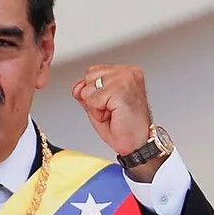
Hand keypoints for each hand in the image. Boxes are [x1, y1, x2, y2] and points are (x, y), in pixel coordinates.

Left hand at [71, 64, 161, 180]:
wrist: (136, 142)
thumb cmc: (122, 125)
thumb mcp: (97, 104)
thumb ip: (85, 90)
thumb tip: (77, 86)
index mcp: (125, 71)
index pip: (91, 72)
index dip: (93, 92)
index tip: (110, 103)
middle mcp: (128, 72)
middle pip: (88, 77)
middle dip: (93, 98)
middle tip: (111, 108)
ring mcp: (126, 78)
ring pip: (88, 89)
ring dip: (96, 106)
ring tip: (112, 111)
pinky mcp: (121, 89)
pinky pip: (92, 99)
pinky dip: (98, 112)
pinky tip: (113, 114)